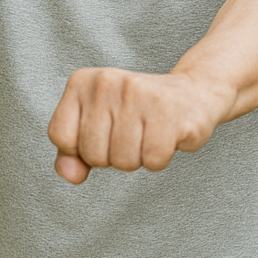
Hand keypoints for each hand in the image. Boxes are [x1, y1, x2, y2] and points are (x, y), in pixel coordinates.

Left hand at [48, 67, 223, 184]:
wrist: (194, 93)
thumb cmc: (139, 113)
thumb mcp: (98, 125)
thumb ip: (72, 152)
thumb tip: (70, 176)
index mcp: (84, 81)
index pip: (62, 138)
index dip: (83, 148)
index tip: (106, 130)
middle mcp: (109, 81)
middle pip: (94, 155)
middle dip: (114, 156)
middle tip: (134, 132)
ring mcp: (140, 94)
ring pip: (123, 161)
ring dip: (139, 158)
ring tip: (151, 133)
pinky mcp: (169, 111)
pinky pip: (153, 161)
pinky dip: (161, 158)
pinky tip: (168, 135)